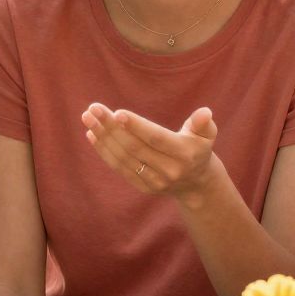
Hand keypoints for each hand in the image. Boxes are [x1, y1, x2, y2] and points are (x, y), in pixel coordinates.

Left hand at [81, 104, 219, 203]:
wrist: (196, 183)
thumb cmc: (197, 147)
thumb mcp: (206, 134)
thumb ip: (203, 123)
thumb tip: (205, 112)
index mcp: (185, 154)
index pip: (156, 139)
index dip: (136, 127)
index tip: (117, 112)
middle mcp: (169, 170)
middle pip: (134, 147)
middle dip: (111, 127)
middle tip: (93, 109)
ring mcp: (155, 181)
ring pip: (123, 158)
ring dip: (103, 137)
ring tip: (88, 118)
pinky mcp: (143, 187)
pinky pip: (119, 168)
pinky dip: (104, 151)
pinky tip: (92, 134)